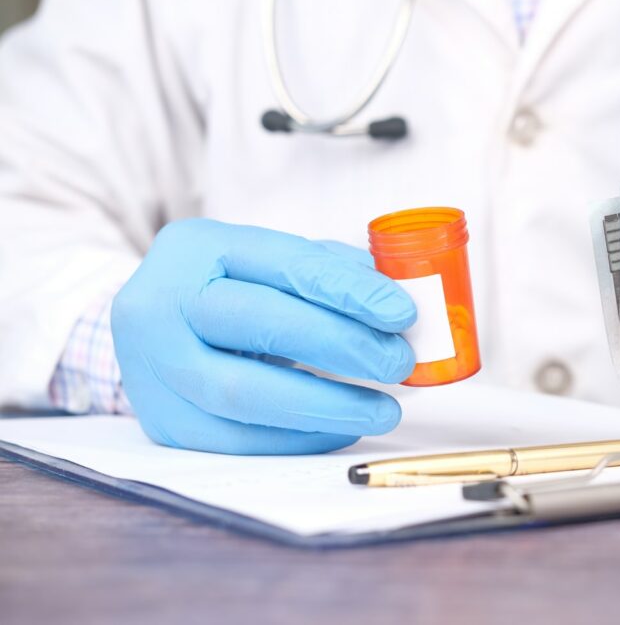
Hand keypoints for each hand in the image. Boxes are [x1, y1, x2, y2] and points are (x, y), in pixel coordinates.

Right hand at [112, 219, 415, 454]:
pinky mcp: (161, 421)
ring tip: (383, 409)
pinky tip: (342, 428)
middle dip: (341, 345)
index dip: (349, 291)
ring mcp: (152, 366)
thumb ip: (329, 271)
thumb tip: (398, 298)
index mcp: (196, 247)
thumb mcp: (267, 262)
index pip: (284, 265)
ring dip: (326, 406)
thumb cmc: (225, 290)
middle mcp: (160, 302)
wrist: (150, 328)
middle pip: (260, 324)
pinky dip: (298, 438)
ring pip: (244, 393)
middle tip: (398, 362)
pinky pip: (237, 440)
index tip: (402, 313)